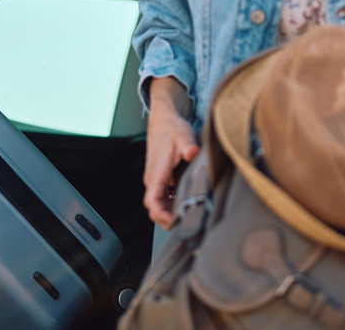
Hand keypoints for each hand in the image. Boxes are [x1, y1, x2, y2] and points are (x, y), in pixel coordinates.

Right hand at [142, 91, 199, 229]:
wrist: (163, 121)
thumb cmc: (171, 129)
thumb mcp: (183, 136)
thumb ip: (188, 146)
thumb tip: (192, 153)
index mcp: (157, 172)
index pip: (152, 201)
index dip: (161, 215)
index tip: (175, 221)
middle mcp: (153, 179)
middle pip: (155, 209)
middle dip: (168, 219)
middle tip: (190, 223)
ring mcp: (156, 181)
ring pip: (159, 205)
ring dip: (171, 213)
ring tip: (192, 216)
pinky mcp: (160, 180)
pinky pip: (163, 198)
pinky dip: (173, 205)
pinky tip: (188, 204)